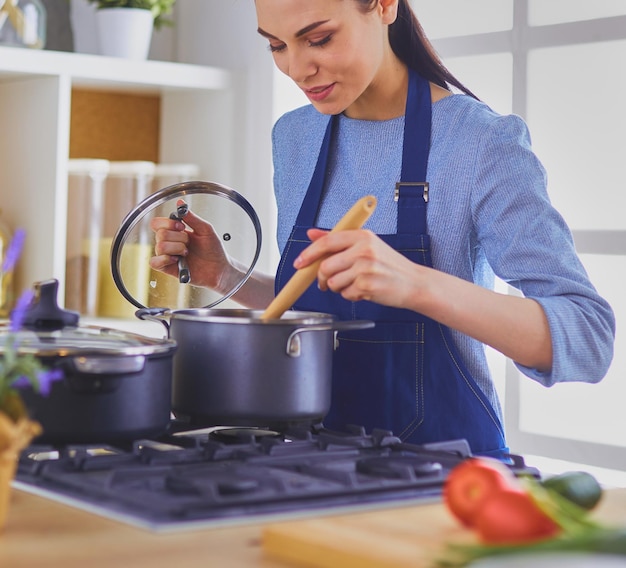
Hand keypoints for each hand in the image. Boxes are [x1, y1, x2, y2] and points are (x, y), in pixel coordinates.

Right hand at [149, 200, 235, 291]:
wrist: (220, 268)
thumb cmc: (214, 250)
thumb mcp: (206, 230)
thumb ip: (192, 218)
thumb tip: (180, 203)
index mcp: (176, 232)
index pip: (157, 223)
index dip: (168, 223)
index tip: (182, 227)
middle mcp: (169, 243)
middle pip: (160, 234)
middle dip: (179, 238)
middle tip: (189, 243)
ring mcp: (167, 256)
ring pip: (159, 247)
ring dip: (177, 248)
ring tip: (187, 253)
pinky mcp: (168, 268)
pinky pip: (154, 262)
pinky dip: (165, 259)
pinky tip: (177, 260)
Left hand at [294, 228, 423, 307]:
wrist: (414, 283)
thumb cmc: (389, 265)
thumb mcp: (366, 245)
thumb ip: (337, 239)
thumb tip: (312, 233)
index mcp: (362, 236)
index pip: (327, 242)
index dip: (309, 253)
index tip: (300, 263)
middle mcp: (363, 250)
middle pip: (325, 266)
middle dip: (322, 278)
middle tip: (327, 282)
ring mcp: (365, 268)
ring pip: (332, 282)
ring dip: (338, 288)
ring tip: (354, 284)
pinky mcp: (367, 286)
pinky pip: (345, 294)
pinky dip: (350, 296)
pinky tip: (363, 290)